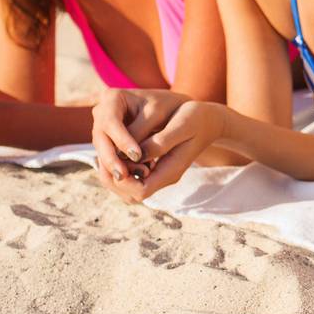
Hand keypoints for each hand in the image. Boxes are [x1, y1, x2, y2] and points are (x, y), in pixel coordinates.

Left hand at [91, 88, 217, 202]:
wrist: (209, 120)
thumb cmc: (197, 119)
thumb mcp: (182, 125)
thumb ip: (160, 142)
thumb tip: (133, 153)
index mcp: (172, 170)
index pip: (140, 191)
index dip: (122, 179)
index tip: (115, 157)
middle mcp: (164, 177)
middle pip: (130, 195)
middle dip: (113, 178)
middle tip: (103, 156)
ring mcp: (158, 175)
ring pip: (127, 189)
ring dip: (114, 174)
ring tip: (109, 153)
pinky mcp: (153, 168)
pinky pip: (130, 178)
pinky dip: (120, 168)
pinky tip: (117, 151)